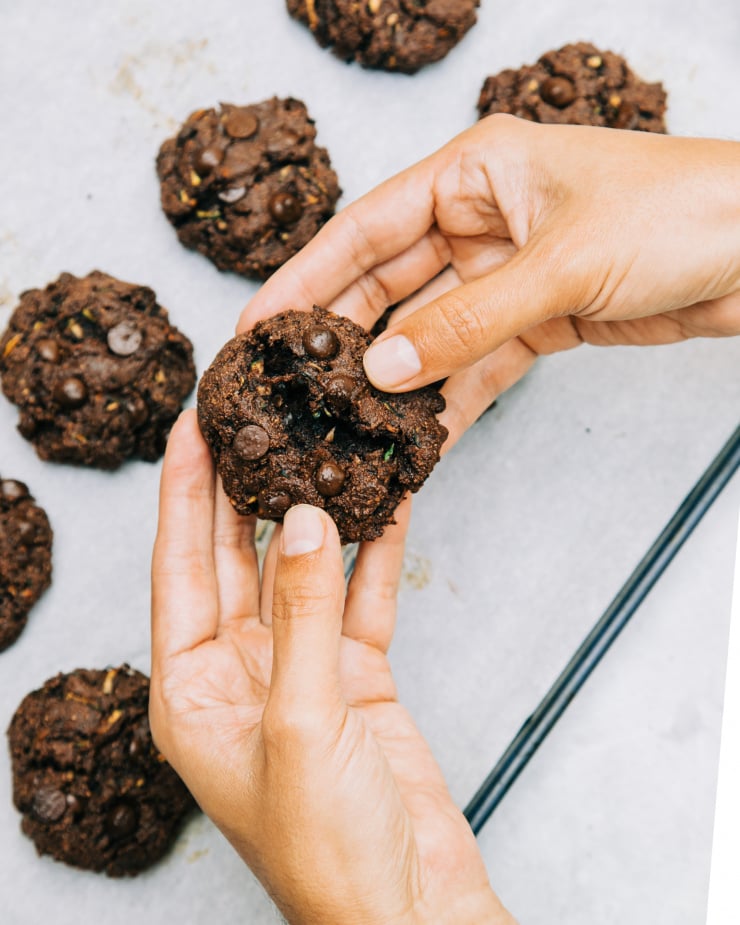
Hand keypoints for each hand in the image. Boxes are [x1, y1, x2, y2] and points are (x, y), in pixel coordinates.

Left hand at [150, 411, 514, 924]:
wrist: (412, 907)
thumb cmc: (329, 850)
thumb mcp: (299, 722)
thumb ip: (299, 614)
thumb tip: (302, 521)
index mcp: (191, 691)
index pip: (179, 567)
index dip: (183, 491)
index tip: (191, 425)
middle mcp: (238, 674)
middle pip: (234, 558)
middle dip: (242, 486)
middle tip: (251, 416)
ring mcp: (300, 672)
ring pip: (301, 571)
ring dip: (313, 514)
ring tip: (319, 445)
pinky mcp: (355, 677)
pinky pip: (358, 598)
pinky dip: (372, 554)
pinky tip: (384, 507)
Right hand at [239, 115, 739, 448]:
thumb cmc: (677, 213)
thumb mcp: (557, 263)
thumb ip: (464, 321)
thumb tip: (382, 369)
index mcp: (473, 174)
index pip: (366, 229)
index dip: (306, 278)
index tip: (260, 325)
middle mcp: (481, 221)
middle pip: (388, 286)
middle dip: (342, 338)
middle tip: (291, 388)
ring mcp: (506, 274)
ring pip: (429, 333)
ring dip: (394, 380)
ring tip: (345, 424)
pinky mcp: (537, 319)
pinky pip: (476, 364)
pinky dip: (449, 400)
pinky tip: (416, 436)